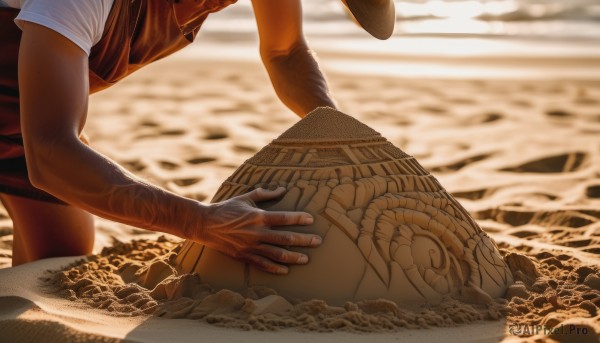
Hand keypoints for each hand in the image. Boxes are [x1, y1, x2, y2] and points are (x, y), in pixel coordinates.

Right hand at [196, 187, 321, 273]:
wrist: (205, 224)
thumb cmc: (226, 208)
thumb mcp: (245, 197)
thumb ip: (265, 194)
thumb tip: (283, 189)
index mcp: (258, 216)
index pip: (284, 218)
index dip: (299, 219)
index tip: (311, 219)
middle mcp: (257, 233)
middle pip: (285, 238)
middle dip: (304, 240)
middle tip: (318, 242)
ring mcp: (251, 246)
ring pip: (277, 254)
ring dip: (294, 257)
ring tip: (306, 259)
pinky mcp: (244, 256)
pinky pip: (263, 264)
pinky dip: (276, 268)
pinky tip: (286, 270)